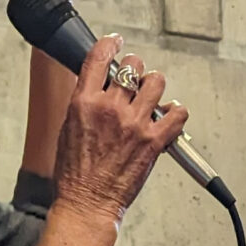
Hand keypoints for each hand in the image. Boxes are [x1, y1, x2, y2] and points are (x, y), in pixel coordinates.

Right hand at [51, 34, 188, 223]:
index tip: (116, 42)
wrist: (87, 204)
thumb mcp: (67, 129)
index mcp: (84, 103)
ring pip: (156, 82)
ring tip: (151, 99)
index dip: (111, 44)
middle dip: (134, 69)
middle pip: (132, 65)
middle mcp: (110, 108)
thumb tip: (98, 90)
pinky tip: (168, 117)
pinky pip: (177, 113)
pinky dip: (176, 113)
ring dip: (154, 87)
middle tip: (133, 82)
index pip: (100, 57)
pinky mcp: (153, 141)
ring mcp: (134, 123)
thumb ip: (85, 105)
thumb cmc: (74, 175)